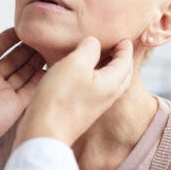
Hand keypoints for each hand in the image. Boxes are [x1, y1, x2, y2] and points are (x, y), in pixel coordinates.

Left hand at [0, 16, 44, 164]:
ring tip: (51, 46)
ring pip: (24, 71)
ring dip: (35, 60)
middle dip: (26, 47)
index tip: (22, 26)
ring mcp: (3, 92)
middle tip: (42, 34)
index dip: (8, 37)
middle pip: (13, 58)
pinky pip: (31, 88)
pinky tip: (52, 66)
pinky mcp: (14, 107)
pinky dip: (41, 78)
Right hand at [14, 37, 132, 147]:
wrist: (45, 132)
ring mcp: (94, 106)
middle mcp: (107, 96)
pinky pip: (95, 90)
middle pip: (122, 74)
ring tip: (98, 58)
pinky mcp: (81, 112)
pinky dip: (95, 78)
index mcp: (111, 83)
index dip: (125, 47)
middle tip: (116, 47)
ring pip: (109, 83)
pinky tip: (79, 75)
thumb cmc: (60, 97)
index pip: (125, 61)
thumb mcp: (75, 64)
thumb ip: (88, 48)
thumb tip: (94, 43)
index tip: (123, 37)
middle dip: (121, 59)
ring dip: (108, 69)